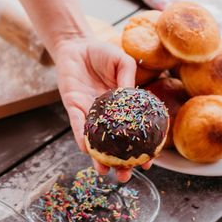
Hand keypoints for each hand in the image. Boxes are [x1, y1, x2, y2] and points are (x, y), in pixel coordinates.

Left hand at [53, 36, 153, 181]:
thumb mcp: (123, 62)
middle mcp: (106, 115)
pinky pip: (77, 125)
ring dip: (99, 158)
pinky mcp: (73, 107)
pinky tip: (86, 149)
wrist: (77, 45)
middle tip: (126, 176)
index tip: (148, 162)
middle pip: (113, 145)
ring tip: (106, 172)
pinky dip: (82, 136)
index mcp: (121, 107)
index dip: (140, 149)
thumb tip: (131, 97)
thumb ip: (128, 79)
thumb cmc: (102, 53)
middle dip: (120, 163)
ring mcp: (89, 113)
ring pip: (94, 141)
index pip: (132, 133)